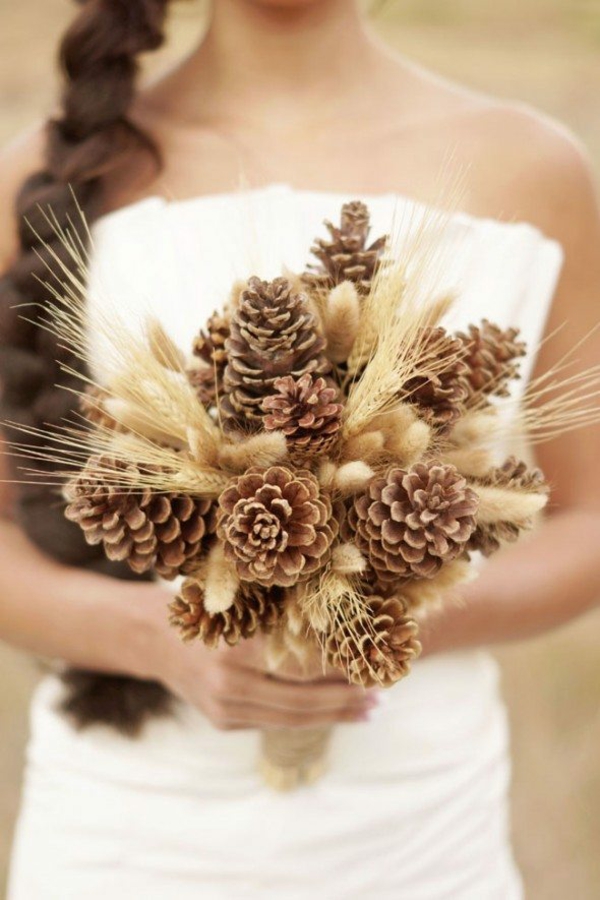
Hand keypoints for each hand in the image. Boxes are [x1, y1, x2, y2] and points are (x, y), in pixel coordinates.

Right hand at [144, 589, 377, 731]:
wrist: (153, 637)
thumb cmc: (208, 606)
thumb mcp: (242, 599)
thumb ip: (282, 616)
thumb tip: (344, 623)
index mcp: (236, 644)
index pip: (301, 662)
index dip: (340, 666)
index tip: (373, 660)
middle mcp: (228, 682)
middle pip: (301, 697)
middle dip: (345, 697)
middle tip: (381, 692)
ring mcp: (224, 707)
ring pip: (291, 717)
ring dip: (334, 714)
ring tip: (368, 708)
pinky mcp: (222, 722)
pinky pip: (273, 721)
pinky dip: (307, 716)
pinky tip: (333, 711)